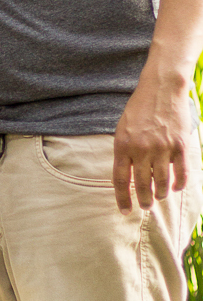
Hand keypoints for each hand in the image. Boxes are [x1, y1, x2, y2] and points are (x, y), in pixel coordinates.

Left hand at [112, 70, 191, 212]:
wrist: (161, 88)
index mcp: (123, 145)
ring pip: (162, 183)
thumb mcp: (122, 129)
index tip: (125, 211)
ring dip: (160, 194)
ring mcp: (162, 148)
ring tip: (159, 197)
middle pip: (142, 185)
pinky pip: (181, 173)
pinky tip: (176, 187)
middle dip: (143, 200)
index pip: (120, 180)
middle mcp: (141, 149)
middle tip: (145, 206)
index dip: (122, 199)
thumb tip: (126, 178)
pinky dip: (179, 184)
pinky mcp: (180, 146)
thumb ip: (124, 152)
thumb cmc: (139, 109)